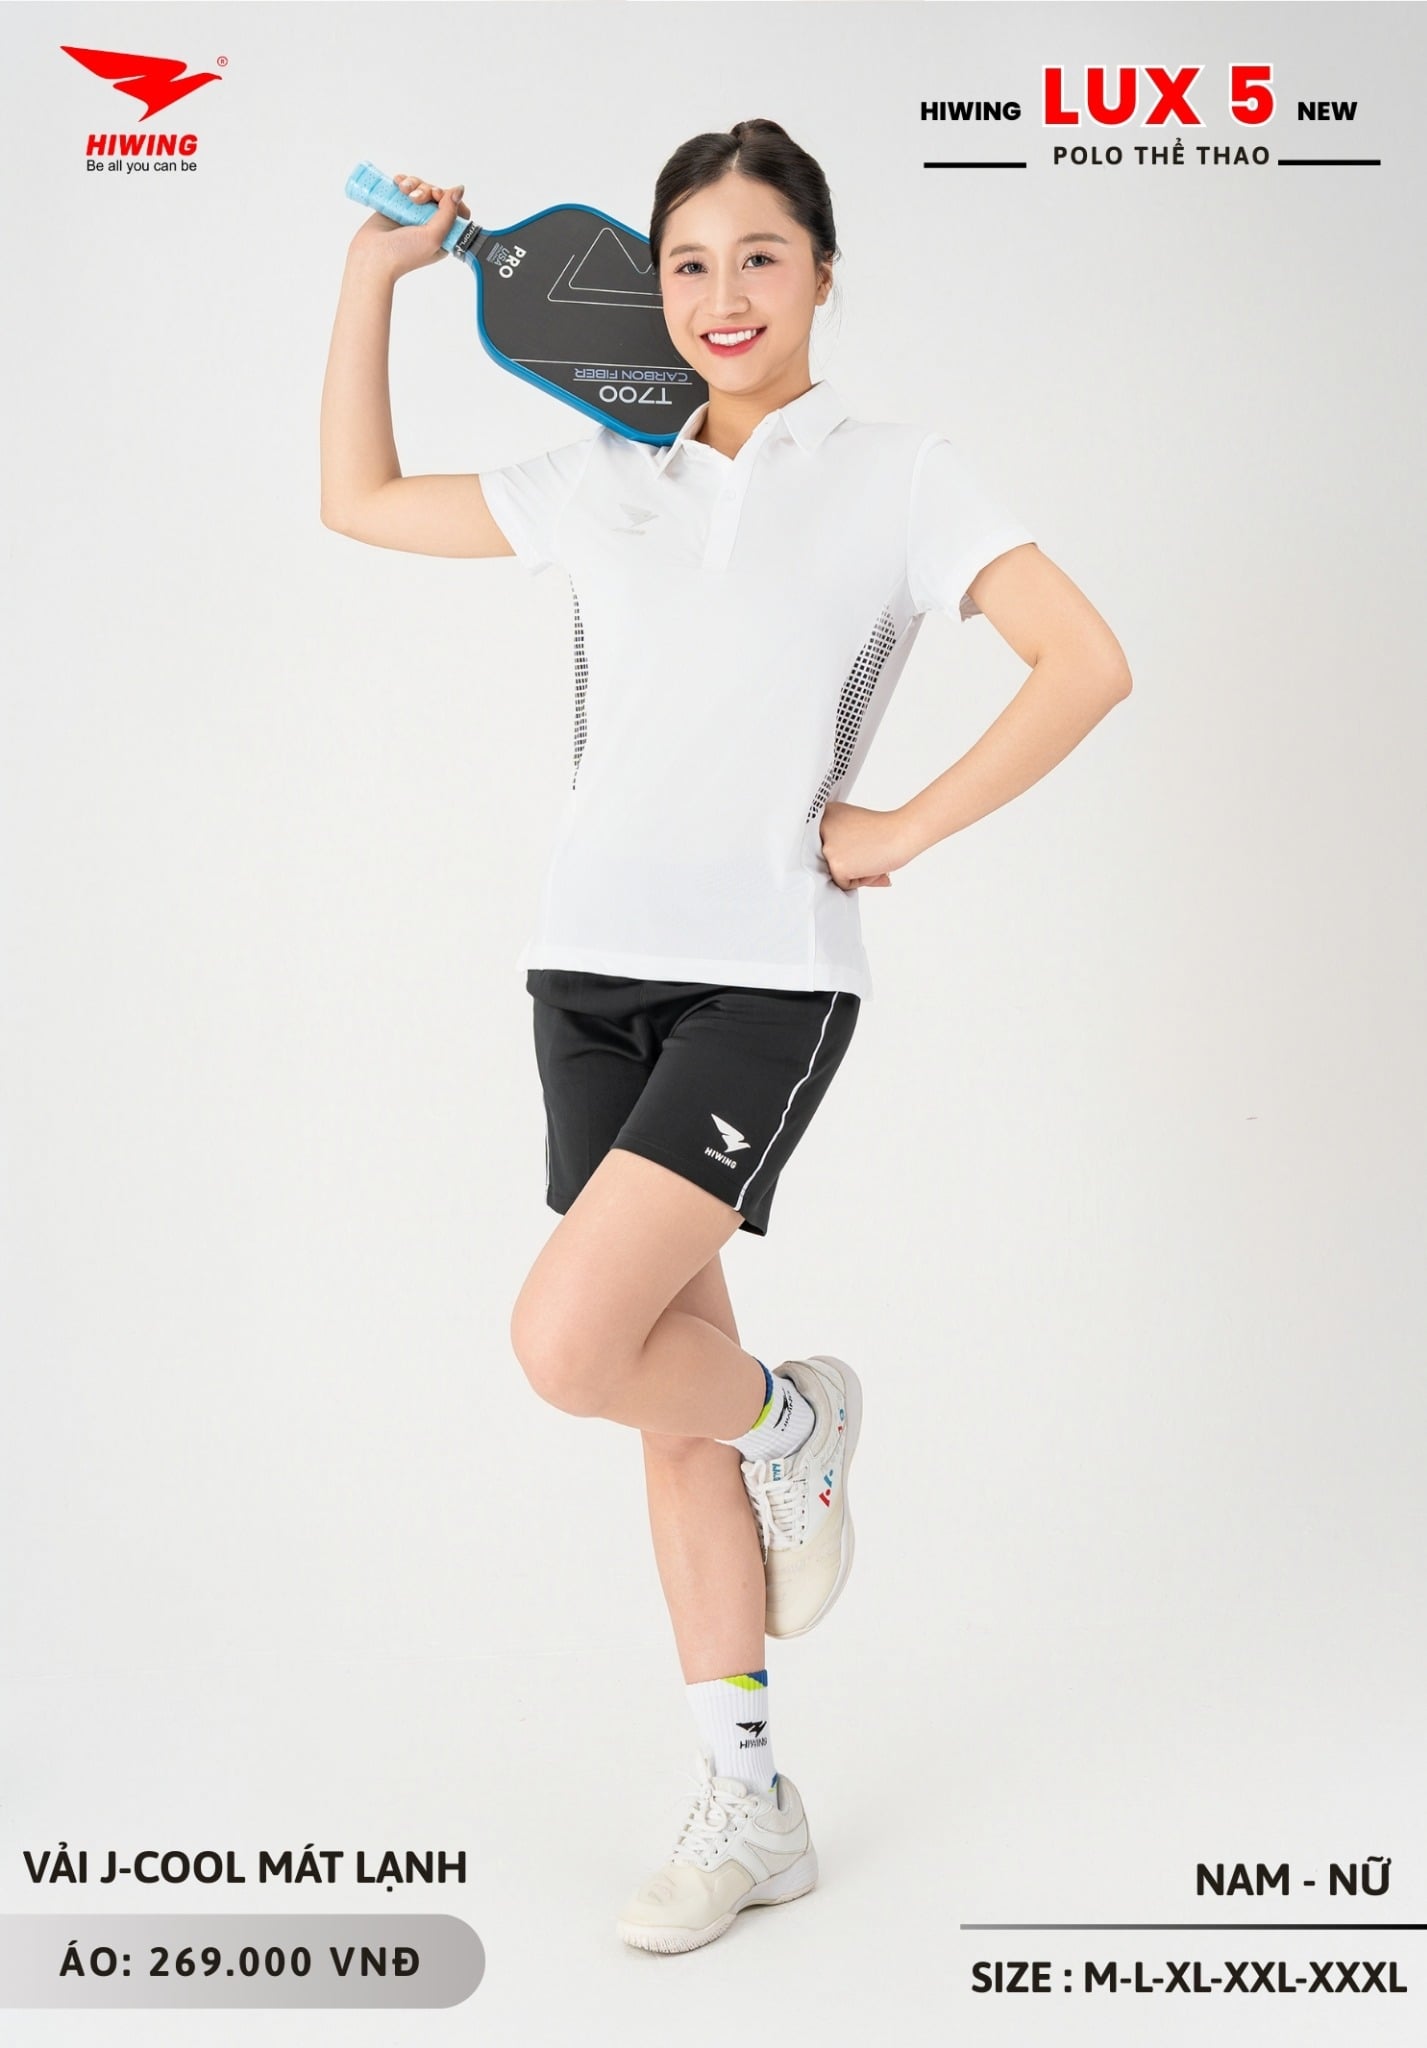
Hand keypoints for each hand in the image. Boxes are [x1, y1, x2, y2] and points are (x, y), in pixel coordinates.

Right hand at [350, 172, 470, 280]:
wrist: (372, 256)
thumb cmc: (403, 254)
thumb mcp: (434, 237)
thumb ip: (449, 213)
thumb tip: (459, 190)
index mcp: (443, 235)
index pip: (456, 210)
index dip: (450, 199)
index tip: (438, 198)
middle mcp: (429, 224)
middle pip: (438, 195)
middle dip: (428, 190)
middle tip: (416, 199)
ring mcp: (413, 214)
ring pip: (421, 188)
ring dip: (414, 184)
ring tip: (403, 192)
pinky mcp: (397, 206)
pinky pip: (405, 187)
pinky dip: (403, 181)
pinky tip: (397, 183)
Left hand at [816, 801, 915, 890]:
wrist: (902, 833)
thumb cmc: (887, 829)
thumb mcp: (858, 828)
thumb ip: (846, 844)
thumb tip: (846, 862)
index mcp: (827, 814)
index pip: (826, 842)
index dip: (845, 849)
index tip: (858, 845)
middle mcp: (823, 828)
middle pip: (830, 858)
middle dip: (851, 861)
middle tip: (870, 854)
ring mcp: (828, 848)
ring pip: (835, 871)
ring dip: (856, 872)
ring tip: (873, 859)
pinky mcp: (836, 865)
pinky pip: (843, 883)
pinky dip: (860, 881)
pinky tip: (872, 867)